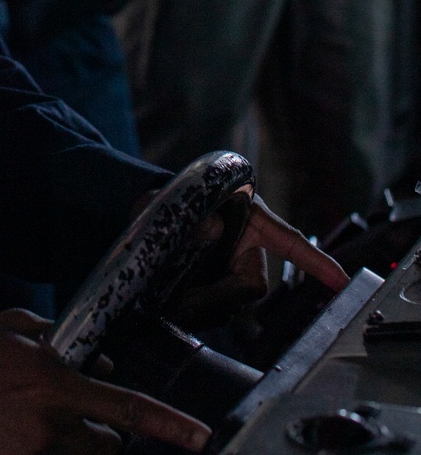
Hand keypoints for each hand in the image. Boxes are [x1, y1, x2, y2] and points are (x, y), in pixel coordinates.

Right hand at [0, 309, 210, 454]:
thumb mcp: (14, 328)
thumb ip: (57, 340)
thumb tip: (96, 359)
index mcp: (54, 385)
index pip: (125, 407)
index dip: (168, 424)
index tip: (200, 437)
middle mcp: (49, 427)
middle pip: (107, 444)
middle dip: (105, 432)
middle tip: (83, 413)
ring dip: (77, 445)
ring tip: (45, 423)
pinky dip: (46, 450)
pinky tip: (20, 433)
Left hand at [174, 191, 348, 327]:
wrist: (167, 215)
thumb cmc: (189, 203)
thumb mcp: (194, 200)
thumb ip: (200, 214)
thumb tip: (212, 229)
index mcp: (255, 223)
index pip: (291, 243)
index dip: (318, 263)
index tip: (343, 282)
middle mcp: (250, 253)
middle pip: (254, 284)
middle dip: (226, 291)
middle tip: (191, 291)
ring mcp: (235, 275)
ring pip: (235, 302)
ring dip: (210, 301)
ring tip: (181, 292)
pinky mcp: (219, 294)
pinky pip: (219, 310)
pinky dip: (201, 308)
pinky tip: (183, 301)